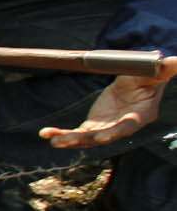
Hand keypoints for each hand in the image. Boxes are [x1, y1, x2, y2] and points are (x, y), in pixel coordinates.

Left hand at [42, 58, 176, 149]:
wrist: (134, 86)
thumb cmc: (147, 78)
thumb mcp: (155, 73)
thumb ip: (164, 70)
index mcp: (139, 116)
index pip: (127, 126)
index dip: (115, 132)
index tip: (102, 137)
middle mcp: (121, 126)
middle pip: (103, 136)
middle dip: (84, 139)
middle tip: (66, 140)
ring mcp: (106, 128)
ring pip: (86, 138)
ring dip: (69, 139)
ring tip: (53, 139)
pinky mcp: (93, 126)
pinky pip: (76, 133)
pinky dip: (61, 133)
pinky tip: (45, 133)